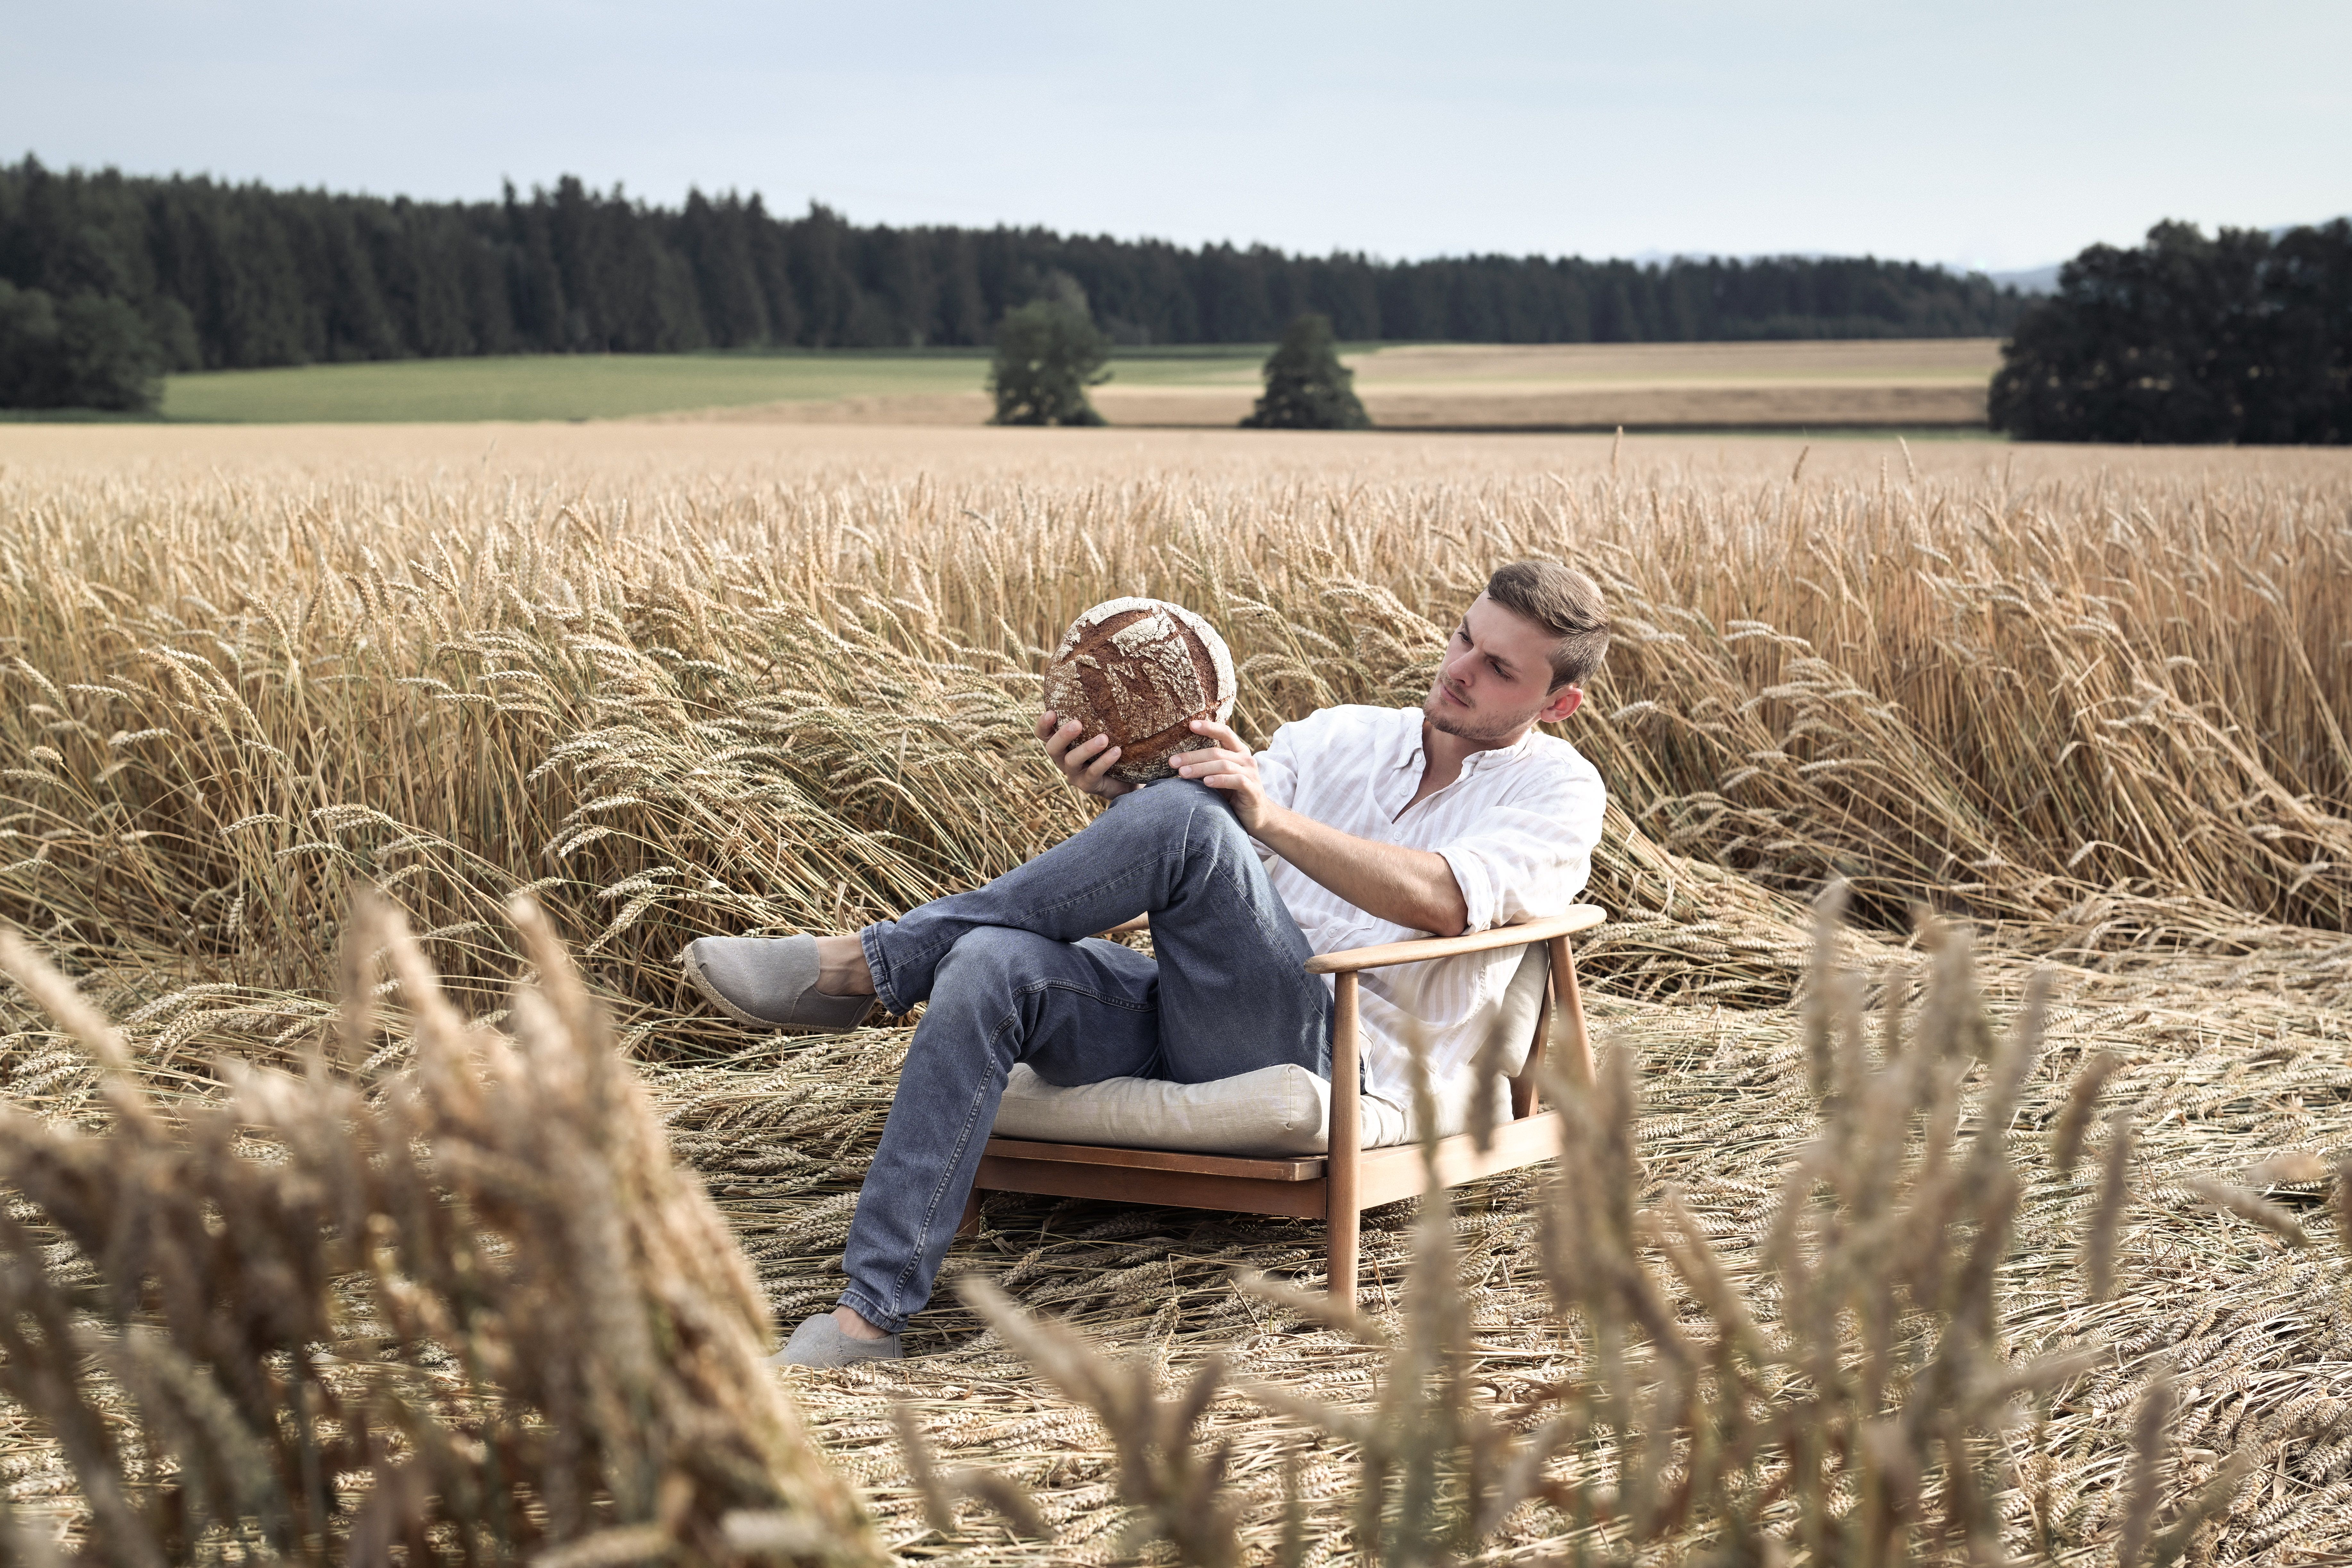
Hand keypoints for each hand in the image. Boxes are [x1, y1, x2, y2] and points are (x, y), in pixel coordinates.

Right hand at [1037, 710, 1134, 798]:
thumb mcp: (1096, 730)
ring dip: (1087, 748)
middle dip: (1063, 735)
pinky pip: (1094, 773)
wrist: (1122, 778)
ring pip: (1072, 761)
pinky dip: (1104, 761)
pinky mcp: (1088, 785)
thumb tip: (1103, 676)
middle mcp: (1062, 758)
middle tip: (1077, 724)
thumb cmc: (1106, 747)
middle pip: (1053, 748)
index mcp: (1061, 743)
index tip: (1051, 712)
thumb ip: (1092, 713)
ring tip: (1104, 738)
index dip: (1043, 724)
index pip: (1043, 734)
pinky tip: (1117, 751)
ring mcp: (1074, 774)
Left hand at [1173, 717, 1270, 831]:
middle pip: (1216, 752)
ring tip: (1182, 773)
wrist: (1256, 816)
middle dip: (1192, 756)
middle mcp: (1246, 759)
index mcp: (1238, 751)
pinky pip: (1236, 781)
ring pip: (1223, 765)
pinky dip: (1220, 780)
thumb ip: (1206, 766)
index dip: (1209, 727)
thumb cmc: (1232, 794)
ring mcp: (1251, 773)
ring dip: (1200, 768)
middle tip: (1173, 762)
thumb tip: (1177, 762)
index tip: (1190, 724)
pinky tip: (1206, 782)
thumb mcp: (1219, 776)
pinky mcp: (1253, 789)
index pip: (1224, 733)